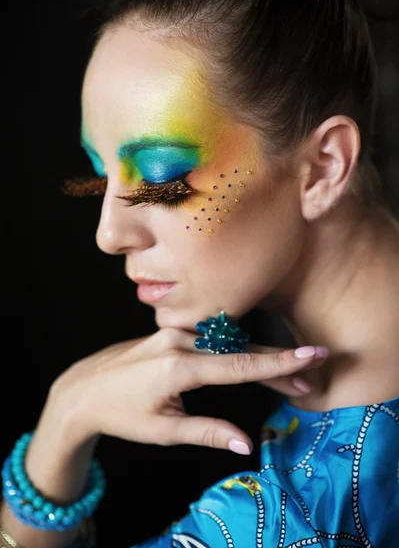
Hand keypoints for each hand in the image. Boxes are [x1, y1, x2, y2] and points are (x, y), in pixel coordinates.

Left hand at [50, 330, 327, 453]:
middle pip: (239, 351)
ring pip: (227, 343)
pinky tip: (252, 360)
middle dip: (276, 364)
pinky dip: (234, 351)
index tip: (311, 356)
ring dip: (257, 357)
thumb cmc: (121, 414)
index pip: (239, 365)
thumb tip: (248, 444)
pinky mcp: (171, 332)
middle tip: (308, 375)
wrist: (83, 389)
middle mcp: (179, 341)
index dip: (279, 363)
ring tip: (287, 375)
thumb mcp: (163, 430)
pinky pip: (211, 339)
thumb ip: (208, 433)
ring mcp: (174, 332)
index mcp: (178, 367)